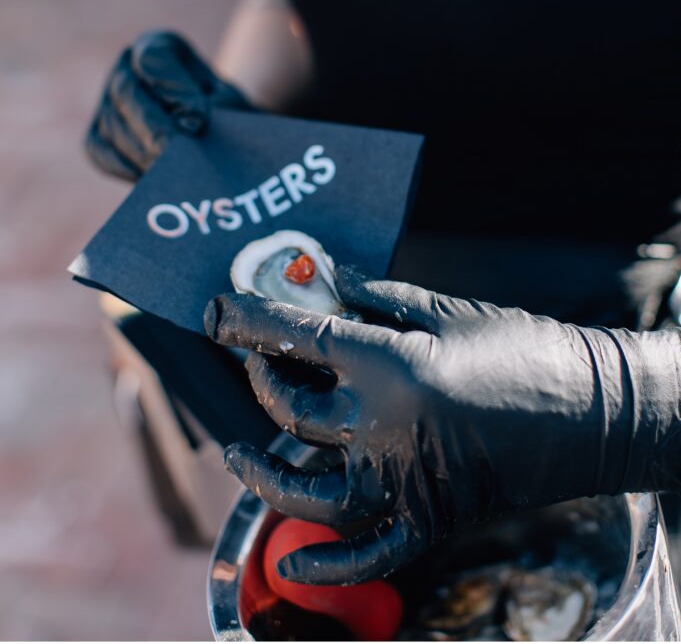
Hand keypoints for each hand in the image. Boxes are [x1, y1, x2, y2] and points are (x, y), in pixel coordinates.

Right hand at [85, 30, 250, 179]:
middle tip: (178, 158)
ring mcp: (106, 103)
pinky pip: (105, 155)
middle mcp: (125, 69)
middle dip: (154, 129)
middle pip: (126, 93)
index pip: (153, 60)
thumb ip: (214, 108)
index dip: (174, 91)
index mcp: (158, 47)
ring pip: (114, 127)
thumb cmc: (224, 111)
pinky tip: (155, 181)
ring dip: (144, 154)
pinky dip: (129, 169)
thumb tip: (188, 127)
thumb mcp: (229, 102)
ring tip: (174, 176)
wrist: (216, 131)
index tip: (199, 123)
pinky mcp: (98, 139)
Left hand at [204, 267, 680, 585]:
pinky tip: (289, 561)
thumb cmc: (519, 347)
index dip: (248, 321)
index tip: (215, 311)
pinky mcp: (426, 518)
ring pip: (306, 487)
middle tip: (255, 357)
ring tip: (235, 452)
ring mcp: (401, 480)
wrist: (588, 412)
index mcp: (388, 364)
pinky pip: (365, 552)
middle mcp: (382, 426)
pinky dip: (325, 564)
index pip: (297, 338)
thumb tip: (331, 278)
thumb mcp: (444, 311)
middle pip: (292, 407)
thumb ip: (378, 296)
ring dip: (262, 473)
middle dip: (260, 375)